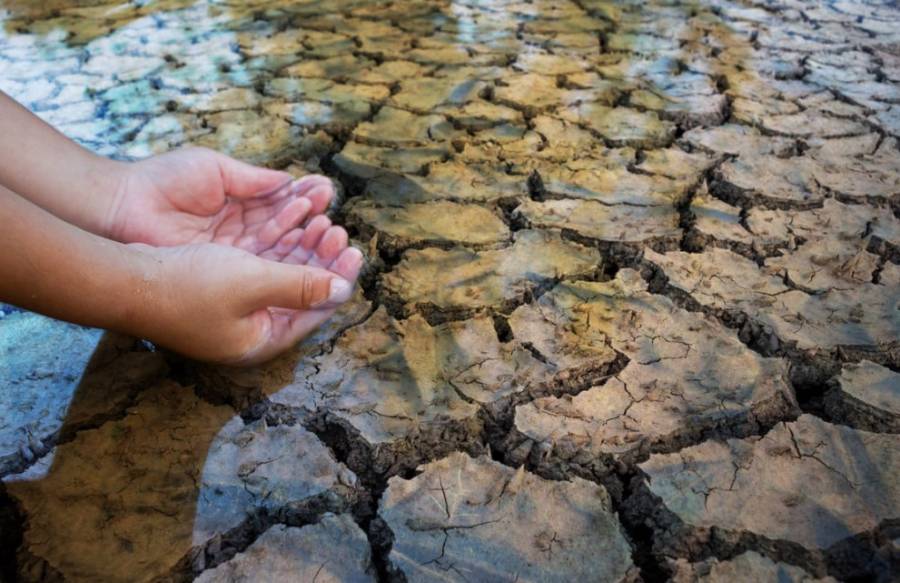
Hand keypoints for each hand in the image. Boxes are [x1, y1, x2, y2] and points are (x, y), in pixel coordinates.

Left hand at [106, 147, 335, 254]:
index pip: (282, 205)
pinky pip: (262, 269)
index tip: (326, 192)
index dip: (305, 200)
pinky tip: (306, 250)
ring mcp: (233, 255)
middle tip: (334, 221)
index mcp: (239, 204)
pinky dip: (286, 261)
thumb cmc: (162, 182)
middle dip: (313, 226)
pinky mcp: (224, 274)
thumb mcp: (214, 170)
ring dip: (306, 245)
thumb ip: (253, 180)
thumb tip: (290, 182)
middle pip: (287, 233)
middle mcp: (240, 233)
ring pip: (279, 252)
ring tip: (328, 232)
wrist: (122, 207)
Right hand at [132, 235, 362, 364]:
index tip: (356, 251)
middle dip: (321, 259)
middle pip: (301, 292)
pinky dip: (277, 246)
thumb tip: (343, 290)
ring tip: (320, 220)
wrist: (124, 279)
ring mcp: (234, 311)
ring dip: (301, 248)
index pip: (315, 311)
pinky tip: (290, 222)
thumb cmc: (187, 286)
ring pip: (282, 275)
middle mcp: (252, 329)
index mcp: (263, 340)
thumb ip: (300, 286)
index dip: (339, 279)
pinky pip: (260, 266)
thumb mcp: (252, 283)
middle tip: (339, 230)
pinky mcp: (219, 290)